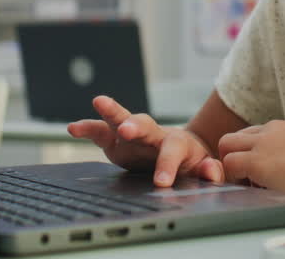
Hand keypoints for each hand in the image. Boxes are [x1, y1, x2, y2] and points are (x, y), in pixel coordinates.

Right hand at [66, 95, 222, 186]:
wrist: (180, 154)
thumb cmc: (192, 162)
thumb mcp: (204, 167)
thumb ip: (210, 170)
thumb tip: (212, 172)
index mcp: (177, 143)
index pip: (173, 151)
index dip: (167, 165)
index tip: (161, 183)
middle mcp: (153, 134)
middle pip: (147, 124)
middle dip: (136, 126)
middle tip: (128, 130)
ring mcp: (132, 135)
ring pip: (122, 119)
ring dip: (112, 111)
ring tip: (99, 101)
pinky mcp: (115, 141)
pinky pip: (100, 132)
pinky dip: (87, 128)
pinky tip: (72, 127)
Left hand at [219, 119, 284, 197]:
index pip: (257, 133)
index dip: (253, 152)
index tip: (262, 171)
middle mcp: (273, 129)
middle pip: (236, 136)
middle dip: (235, 155)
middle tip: (246, 179)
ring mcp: (263, 143)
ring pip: (226, 144)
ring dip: (232, 165)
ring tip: (247, 184)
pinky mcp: (257, 161)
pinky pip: (229, 165)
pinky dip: (233, 178)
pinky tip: (249, 190)